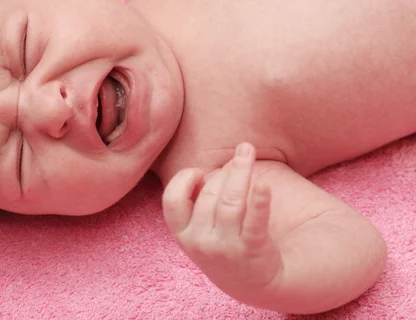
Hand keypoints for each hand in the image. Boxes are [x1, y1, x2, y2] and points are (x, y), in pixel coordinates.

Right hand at [162, 143, 282, 298]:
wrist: (252, 284)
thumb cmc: (223, 246)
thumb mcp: (199, 231)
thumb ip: (197, 202)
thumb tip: (211, 165)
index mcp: (183, 234)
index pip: (172, 201)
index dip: (184, 180)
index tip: (201, 172)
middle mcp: (201, 242)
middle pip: (209, 195)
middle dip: (226, 170)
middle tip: (243, 151)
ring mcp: (226, 248)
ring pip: (231, 202)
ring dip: (241, 171)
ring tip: (248, 151)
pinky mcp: (252, 250)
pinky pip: (255, 220)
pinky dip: (259, 199)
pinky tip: (264, 183)